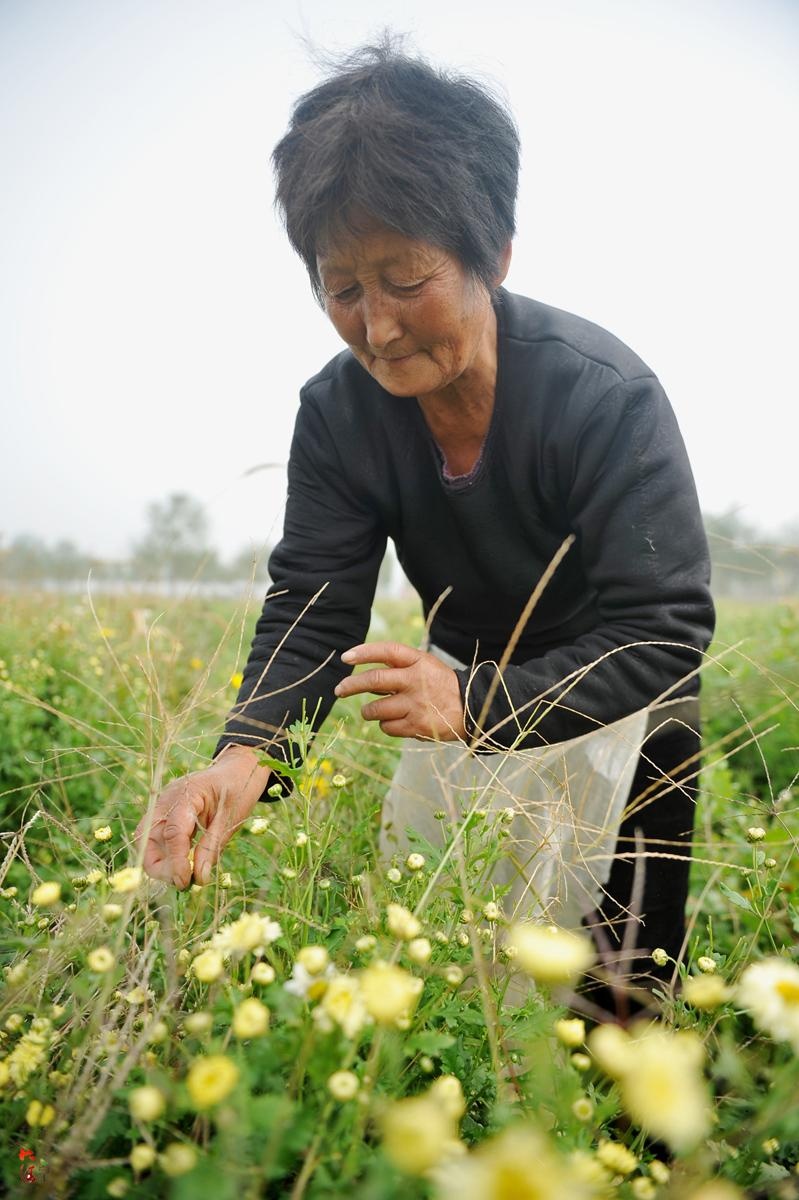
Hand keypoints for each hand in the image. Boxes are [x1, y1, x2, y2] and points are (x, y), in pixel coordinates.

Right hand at [134, 746, 270, 888]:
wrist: (239, 768)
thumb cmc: (238, 788)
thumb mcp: (231, 818)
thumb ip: (212, 847)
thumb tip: (198, 878)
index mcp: (186, 795)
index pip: (172, 833)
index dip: (175, 862)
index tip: (184, 882)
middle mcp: (167, 800)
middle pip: (146, 838)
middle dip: (158, 866)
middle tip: (182, 882)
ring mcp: (163, 807)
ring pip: (148, 841)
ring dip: (161, 863)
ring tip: (184, 877)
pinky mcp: (166, 815)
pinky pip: (158, 839)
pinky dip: (168, 855)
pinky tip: (184, 865)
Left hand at [333, 641, 465, 740]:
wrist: (471, 708)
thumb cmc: (440, 685)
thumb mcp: (425, 665)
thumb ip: (399, 665)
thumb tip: (365, 671)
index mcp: (418, 661)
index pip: (387, 651)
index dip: (364, 652)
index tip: (345, 657)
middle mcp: (415, 681)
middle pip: (374, 680)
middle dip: (351, 685)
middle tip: (339, 689)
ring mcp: (416, 704)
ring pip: (375, 709)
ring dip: (368, 711)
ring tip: (371, 711)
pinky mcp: (416, 726)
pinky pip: (387, 727)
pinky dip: (385, 725)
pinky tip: (394, 721)